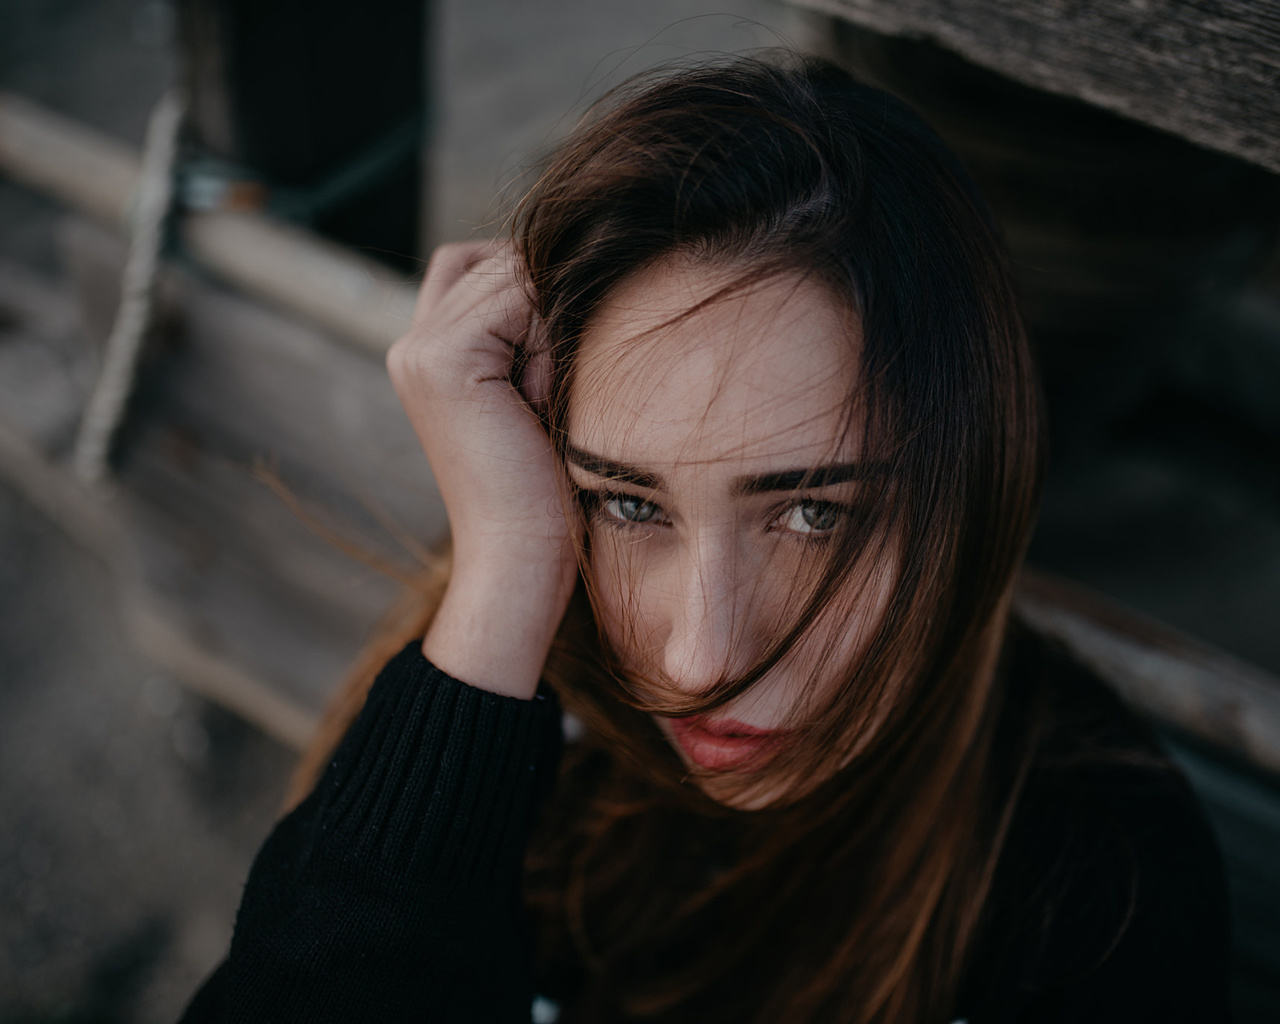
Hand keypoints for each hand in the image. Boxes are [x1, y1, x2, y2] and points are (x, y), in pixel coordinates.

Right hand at [387, 241, 576, 697]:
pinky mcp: (444, 359)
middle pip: (500, 262)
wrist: (520, 560)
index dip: (539, 301)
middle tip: (556, 389)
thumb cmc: (544, 492)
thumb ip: (530, 336)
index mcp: (426, 356)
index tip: (559, 374)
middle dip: (549, 307)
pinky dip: (551, 337)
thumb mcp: (537, 396)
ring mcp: (420, 349)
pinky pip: (519, 295)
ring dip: (554, 322)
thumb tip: (570, 264)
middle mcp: (411, 345)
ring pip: (513, 272)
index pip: (486, 268)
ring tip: (552, 396)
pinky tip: (548, 397)